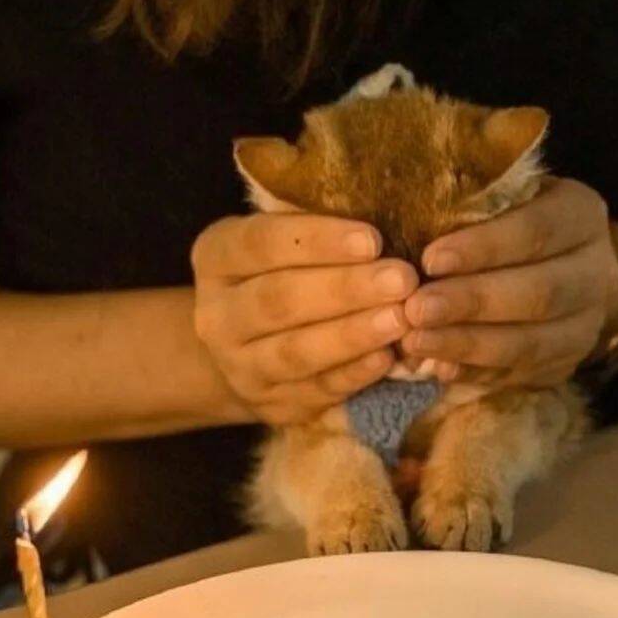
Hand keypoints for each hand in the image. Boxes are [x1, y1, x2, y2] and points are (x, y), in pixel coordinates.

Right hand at [191, 214, 417, 423]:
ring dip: (352, 335)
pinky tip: (386, 358)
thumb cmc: (282, 274)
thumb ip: (317, 228)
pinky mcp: (271, 405)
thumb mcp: (283, 241)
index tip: (372, 239)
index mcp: (216, 257)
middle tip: (401, 279)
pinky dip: (353, 374)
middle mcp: (216, 315)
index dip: (318, 242)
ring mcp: (240, 366)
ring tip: (400, 318)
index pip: (261, 244)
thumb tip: (383, 212)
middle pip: (279, 300)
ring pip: (295, 352)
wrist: (247, 350)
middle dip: (345, 289)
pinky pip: (315, 391)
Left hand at [403, 178, 617, 388]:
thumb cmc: (514, 222)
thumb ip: (472, 208)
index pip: (537, 231)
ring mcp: (585, 325)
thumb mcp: (504, 199)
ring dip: (467, 345)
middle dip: (472, 303)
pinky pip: (519, 374)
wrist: (566, 267)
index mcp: (581, 216)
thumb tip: (409, 228)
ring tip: (416, 342)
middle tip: (416, 309)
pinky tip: (438, 368)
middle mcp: (596, 273)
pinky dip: (474, 373)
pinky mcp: (565, 364)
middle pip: (538, 294)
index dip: (484, 247)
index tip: (431, 259)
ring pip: (529, 343)